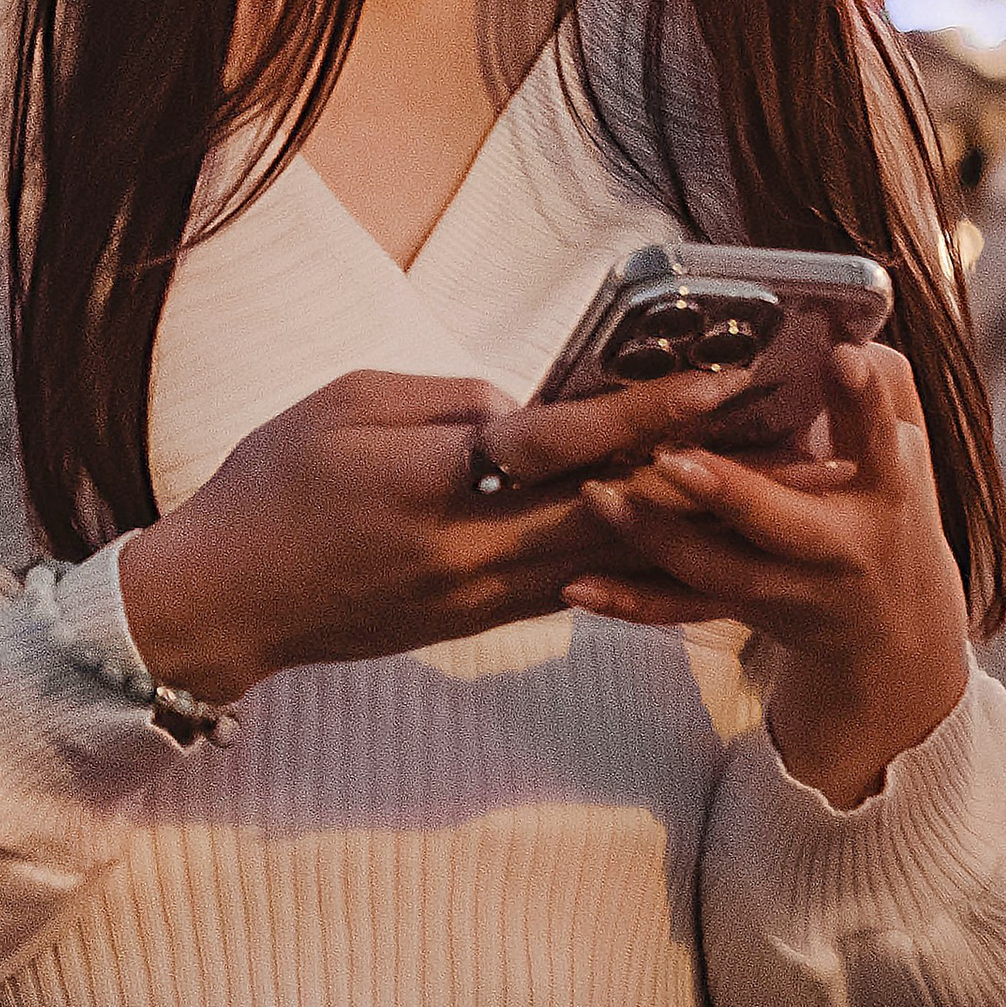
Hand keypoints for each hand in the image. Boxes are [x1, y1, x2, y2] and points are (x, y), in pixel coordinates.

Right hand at [117, 359, 762, 707]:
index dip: (644, 412)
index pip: (560, 445)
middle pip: (611, 513)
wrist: (223, 603)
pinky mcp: (475, 624)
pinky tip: (682, 539)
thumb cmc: (270, 484)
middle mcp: (467, 553)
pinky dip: (629, 562)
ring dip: (681, 525)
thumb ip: (450, 401)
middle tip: (782, 442)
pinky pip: (572, 589)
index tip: (718, 382)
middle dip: (699, 473)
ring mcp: (475, 600)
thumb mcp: (348, 403)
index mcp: (431, 483)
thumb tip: (527, 409)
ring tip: (756, 490)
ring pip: (605, 561)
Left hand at [563, 342, 970, 808]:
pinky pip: (678, 608)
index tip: (840, 356)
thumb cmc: (883, 505)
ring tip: (597, 496)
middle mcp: (832, 546)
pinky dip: (628, 600)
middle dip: (730, 492)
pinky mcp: (739, 609)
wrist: (886, 623)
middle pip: (780, 523)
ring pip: (714, 569)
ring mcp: (782, 586)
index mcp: (884, 489)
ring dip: (654, 537)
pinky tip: (577, 585)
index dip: (862, 399)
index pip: (879, 438)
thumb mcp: (904, 445)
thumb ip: (877, 388)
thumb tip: (843, 332)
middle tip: (675, 458)